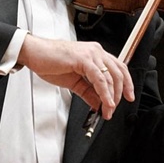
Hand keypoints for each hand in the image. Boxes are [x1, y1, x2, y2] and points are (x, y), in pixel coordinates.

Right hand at [17, 35, 134, 119]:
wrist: (35, 54)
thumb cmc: (51, 62)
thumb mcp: (74, 82)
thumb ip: (89, 92)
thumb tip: (99, 104)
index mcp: (96, 54)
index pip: (119, 68)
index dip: (127, 83)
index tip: (128, 97)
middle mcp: (96, 52)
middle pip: (119, 73)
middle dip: (120, 94)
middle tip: (113, 109)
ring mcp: (91, 54)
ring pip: (111, 78)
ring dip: (112, 97)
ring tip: (108, 110)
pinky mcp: (84, 59)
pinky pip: (99, 79)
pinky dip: (104, 93)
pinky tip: (105, 103)